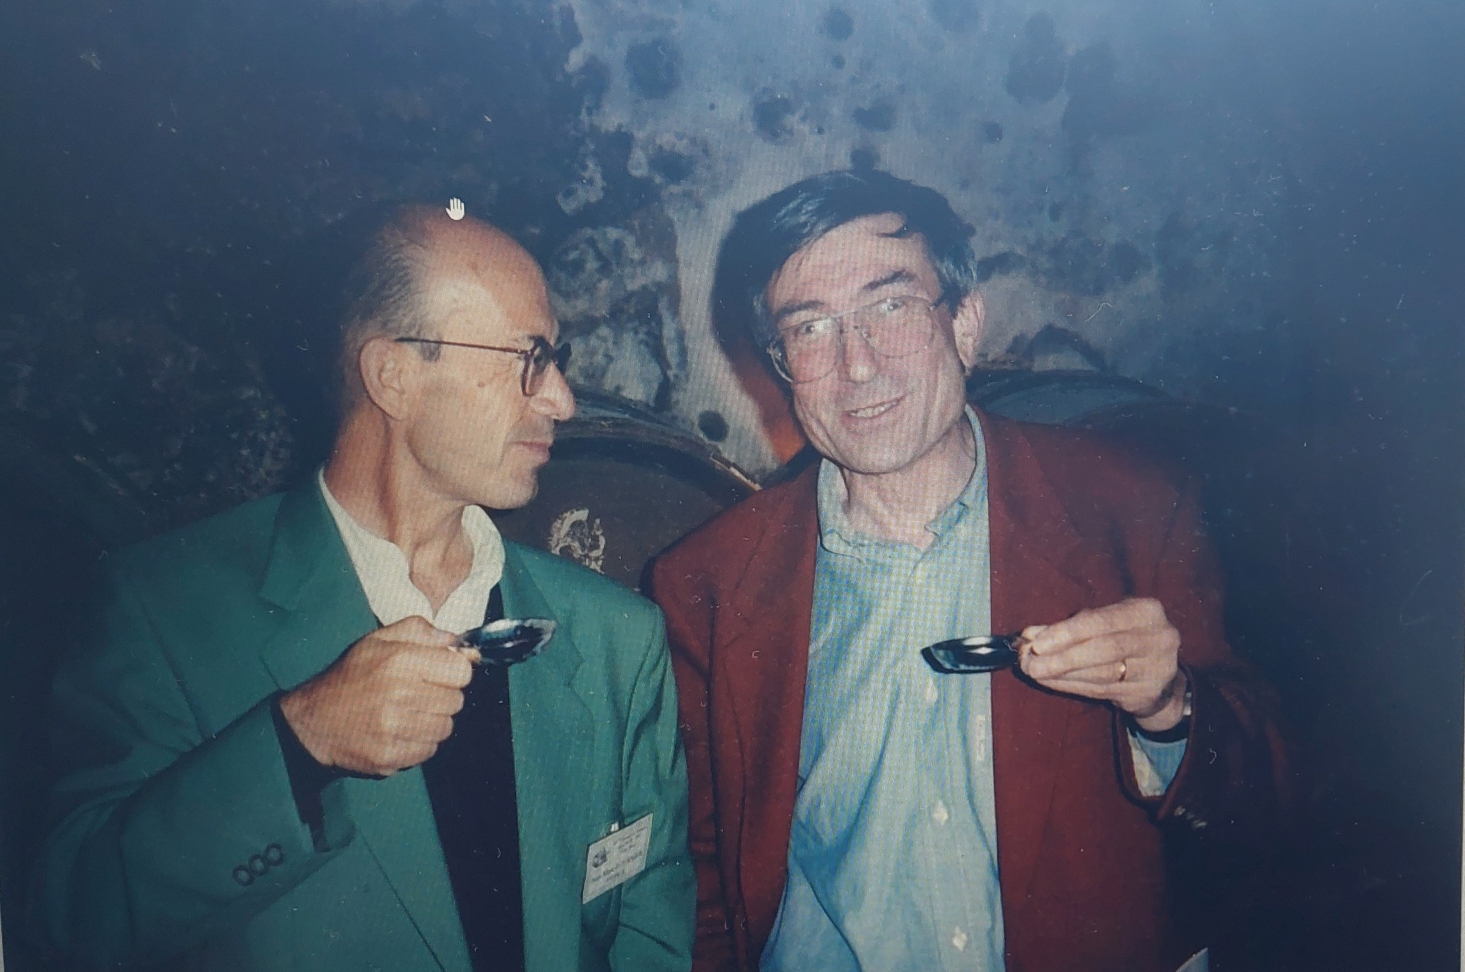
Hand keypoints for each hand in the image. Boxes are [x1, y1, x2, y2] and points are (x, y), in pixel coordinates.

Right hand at [279, 616, 472, 775]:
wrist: (312, 721)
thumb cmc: (351, 676)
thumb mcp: (379, 640)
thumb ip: (422, 632)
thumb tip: (461, 644)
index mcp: (400, 661)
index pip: (461, 671)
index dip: (454, 671)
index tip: (441, 674)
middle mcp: (399, 695)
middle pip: (456, 701)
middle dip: (443, 697)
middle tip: (418, 695)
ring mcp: (394, 730)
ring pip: (446, 728)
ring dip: (433, 722)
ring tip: (408, 714)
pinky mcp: (390, 758)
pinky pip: (430, 751)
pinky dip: (420, 743)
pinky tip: (399, 733)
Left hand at [1019, 597, 1187, 732]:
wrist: (1161, 675)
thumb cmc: (1123, 638)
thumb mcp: (1102, 624)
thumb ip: (1068, 627)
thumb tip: (1029, 635)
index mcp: (1146, 611)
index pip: (1102, 621)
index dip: (1067, 633)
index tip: (1037, 643)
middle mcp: (1159, 638)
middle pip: (1104, 649)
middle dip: (1063, 657)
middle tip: (1031, 663)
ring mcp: (1158, 669)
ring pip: (1102, 674)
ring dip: (1062, 674)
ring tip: (1035, 671)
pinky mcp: (1148, 694)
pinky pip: (1102, 691)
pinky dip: (1072, 686)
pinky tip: (1052, 682)